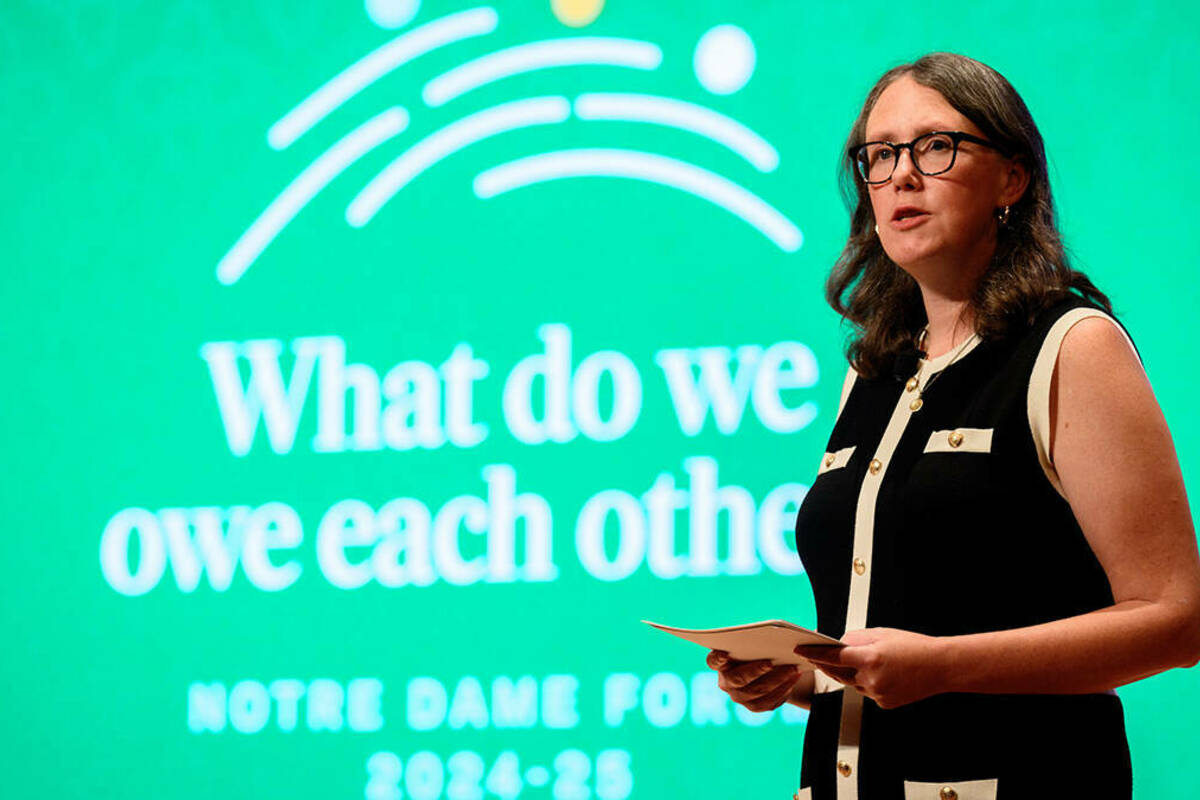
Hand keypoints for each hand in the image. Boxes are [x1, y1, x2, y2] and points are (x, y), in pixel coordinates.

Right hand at [706, 650, 801, 711]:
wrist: (768, 668)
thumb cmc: (758, 649)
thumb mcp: (754, 643)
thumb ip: (754, 642)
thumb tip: (769, 639)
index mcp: (720, 662)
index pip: (713, 661)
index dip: (718, 659)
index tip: (724, 653)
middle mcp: (725, 682)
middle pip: (738, 679)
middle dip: (756, 670)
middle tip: (771, 662)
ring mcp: (739, 697)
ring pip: (756, 692)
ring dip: (776, 680)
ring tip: (792, 669)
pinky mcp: (754, 706)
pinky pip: (768, 702)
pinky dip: (782, 690)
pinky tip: (793, 679)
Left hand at [794, 627, 945, 708]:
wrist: (940, 667)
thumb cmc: (915, 647)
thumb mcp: (882, 633)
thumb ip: (856, 638)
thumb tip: (839, 644)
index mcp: (870, 657)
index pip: (833, 657)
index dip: (814, 653)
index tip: (801, 650)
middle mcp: (872, 678)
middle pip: (838, 672)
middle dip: (828, 664)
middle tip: (820, 656)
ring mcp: (878, 693)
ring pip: (852, 683)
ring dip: (850, 673)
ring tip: (865, 661)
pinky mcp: (884, 703)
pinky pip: (867, 691)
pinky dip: (867, 682)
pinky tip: (882, 673)